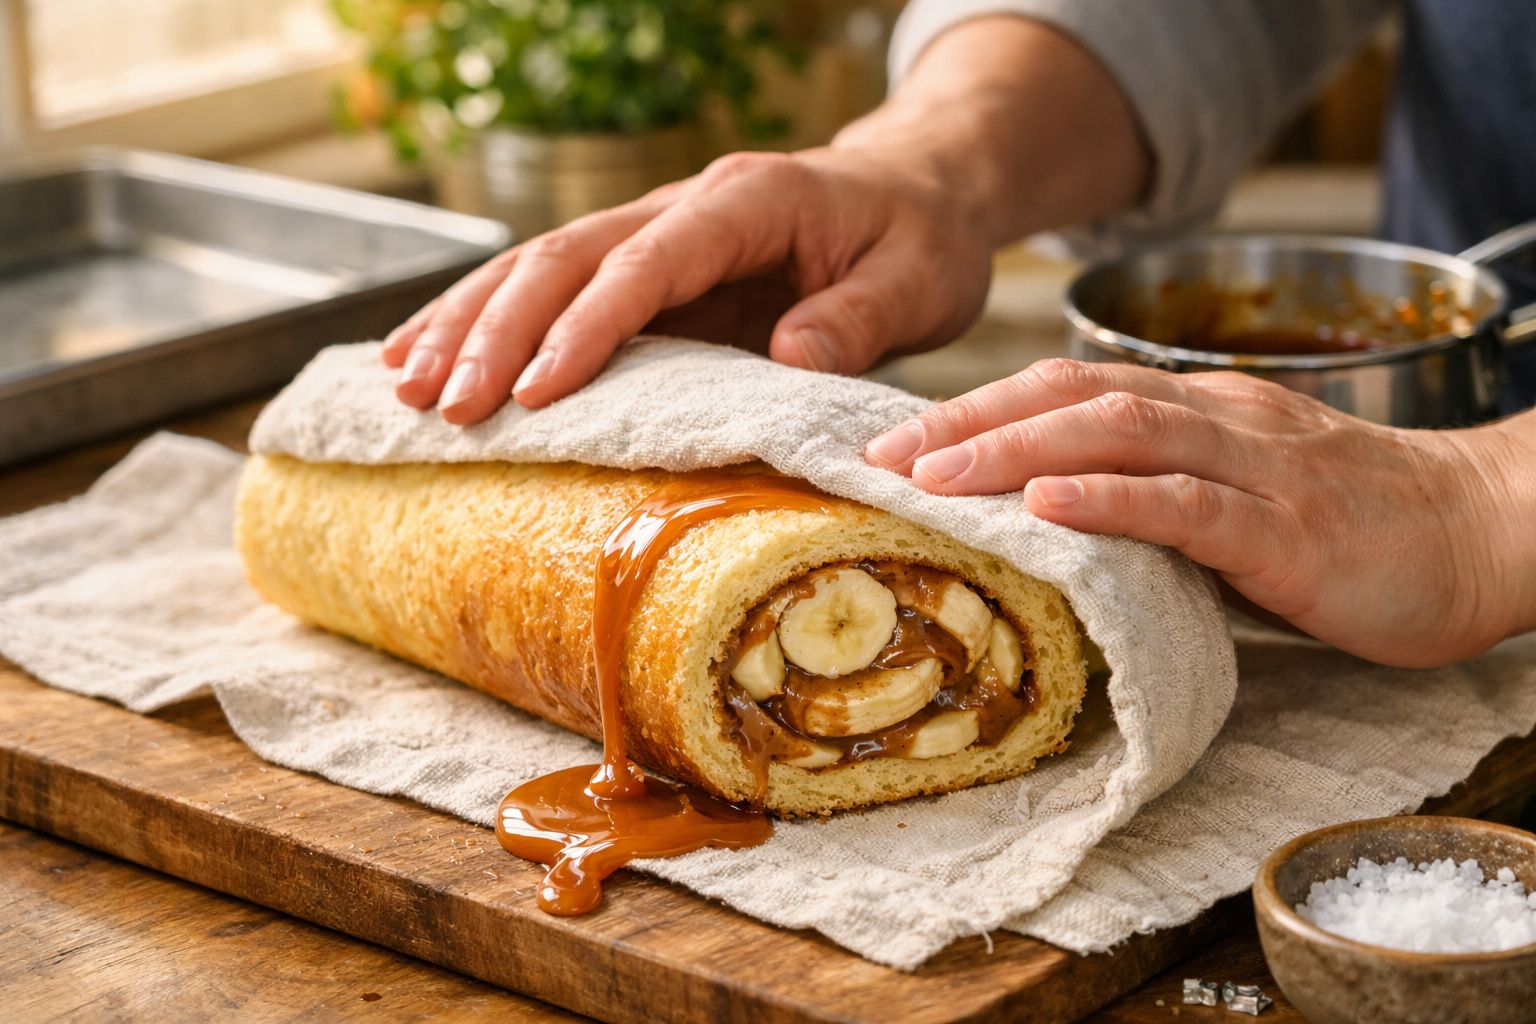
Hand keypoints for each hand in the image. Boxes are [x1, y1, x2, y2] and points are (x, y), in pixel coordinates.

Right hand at [380, 146, 992, 422]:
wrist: (919, 191)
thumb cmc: (921, 236)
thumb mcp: (918, 279)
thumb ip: (859, 316)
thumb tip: (789, 355)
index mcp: (749, 200)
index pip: (649, 261)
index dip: (590, 325)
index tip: (539, 391)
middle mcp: (686, 205)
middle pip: (569, 257)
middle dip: (499, 330)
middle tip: (447, 405)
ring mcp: (659, 231)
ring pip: (541, 265)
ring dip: (471, 322)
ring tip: (407, 383)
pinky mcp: (649, 267)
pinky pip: (555, 288)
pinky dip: (490, 320)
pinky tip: (433, 354)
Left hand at [864, 358, 1535, 666]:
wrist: (1485, 530)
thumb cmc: (1353, 523)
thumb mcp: (1240, 496)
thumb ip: (1159, 498)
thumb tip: (1056, 529)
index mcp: (1199, 412)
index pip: (1069, 391)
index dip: (980, 407)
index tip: (899, 440)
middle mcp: (1216, 421)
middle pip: (1073, 398)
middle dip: (970, 421)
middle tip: (883, 454)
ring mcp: (1253, 468)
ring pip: (1117, 435)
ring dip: (1015, 449)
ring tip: (933, 472)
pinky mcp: (1285, 527)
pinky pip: (1187, 503)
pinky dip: (1110, 499)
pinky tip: (1046, 505)